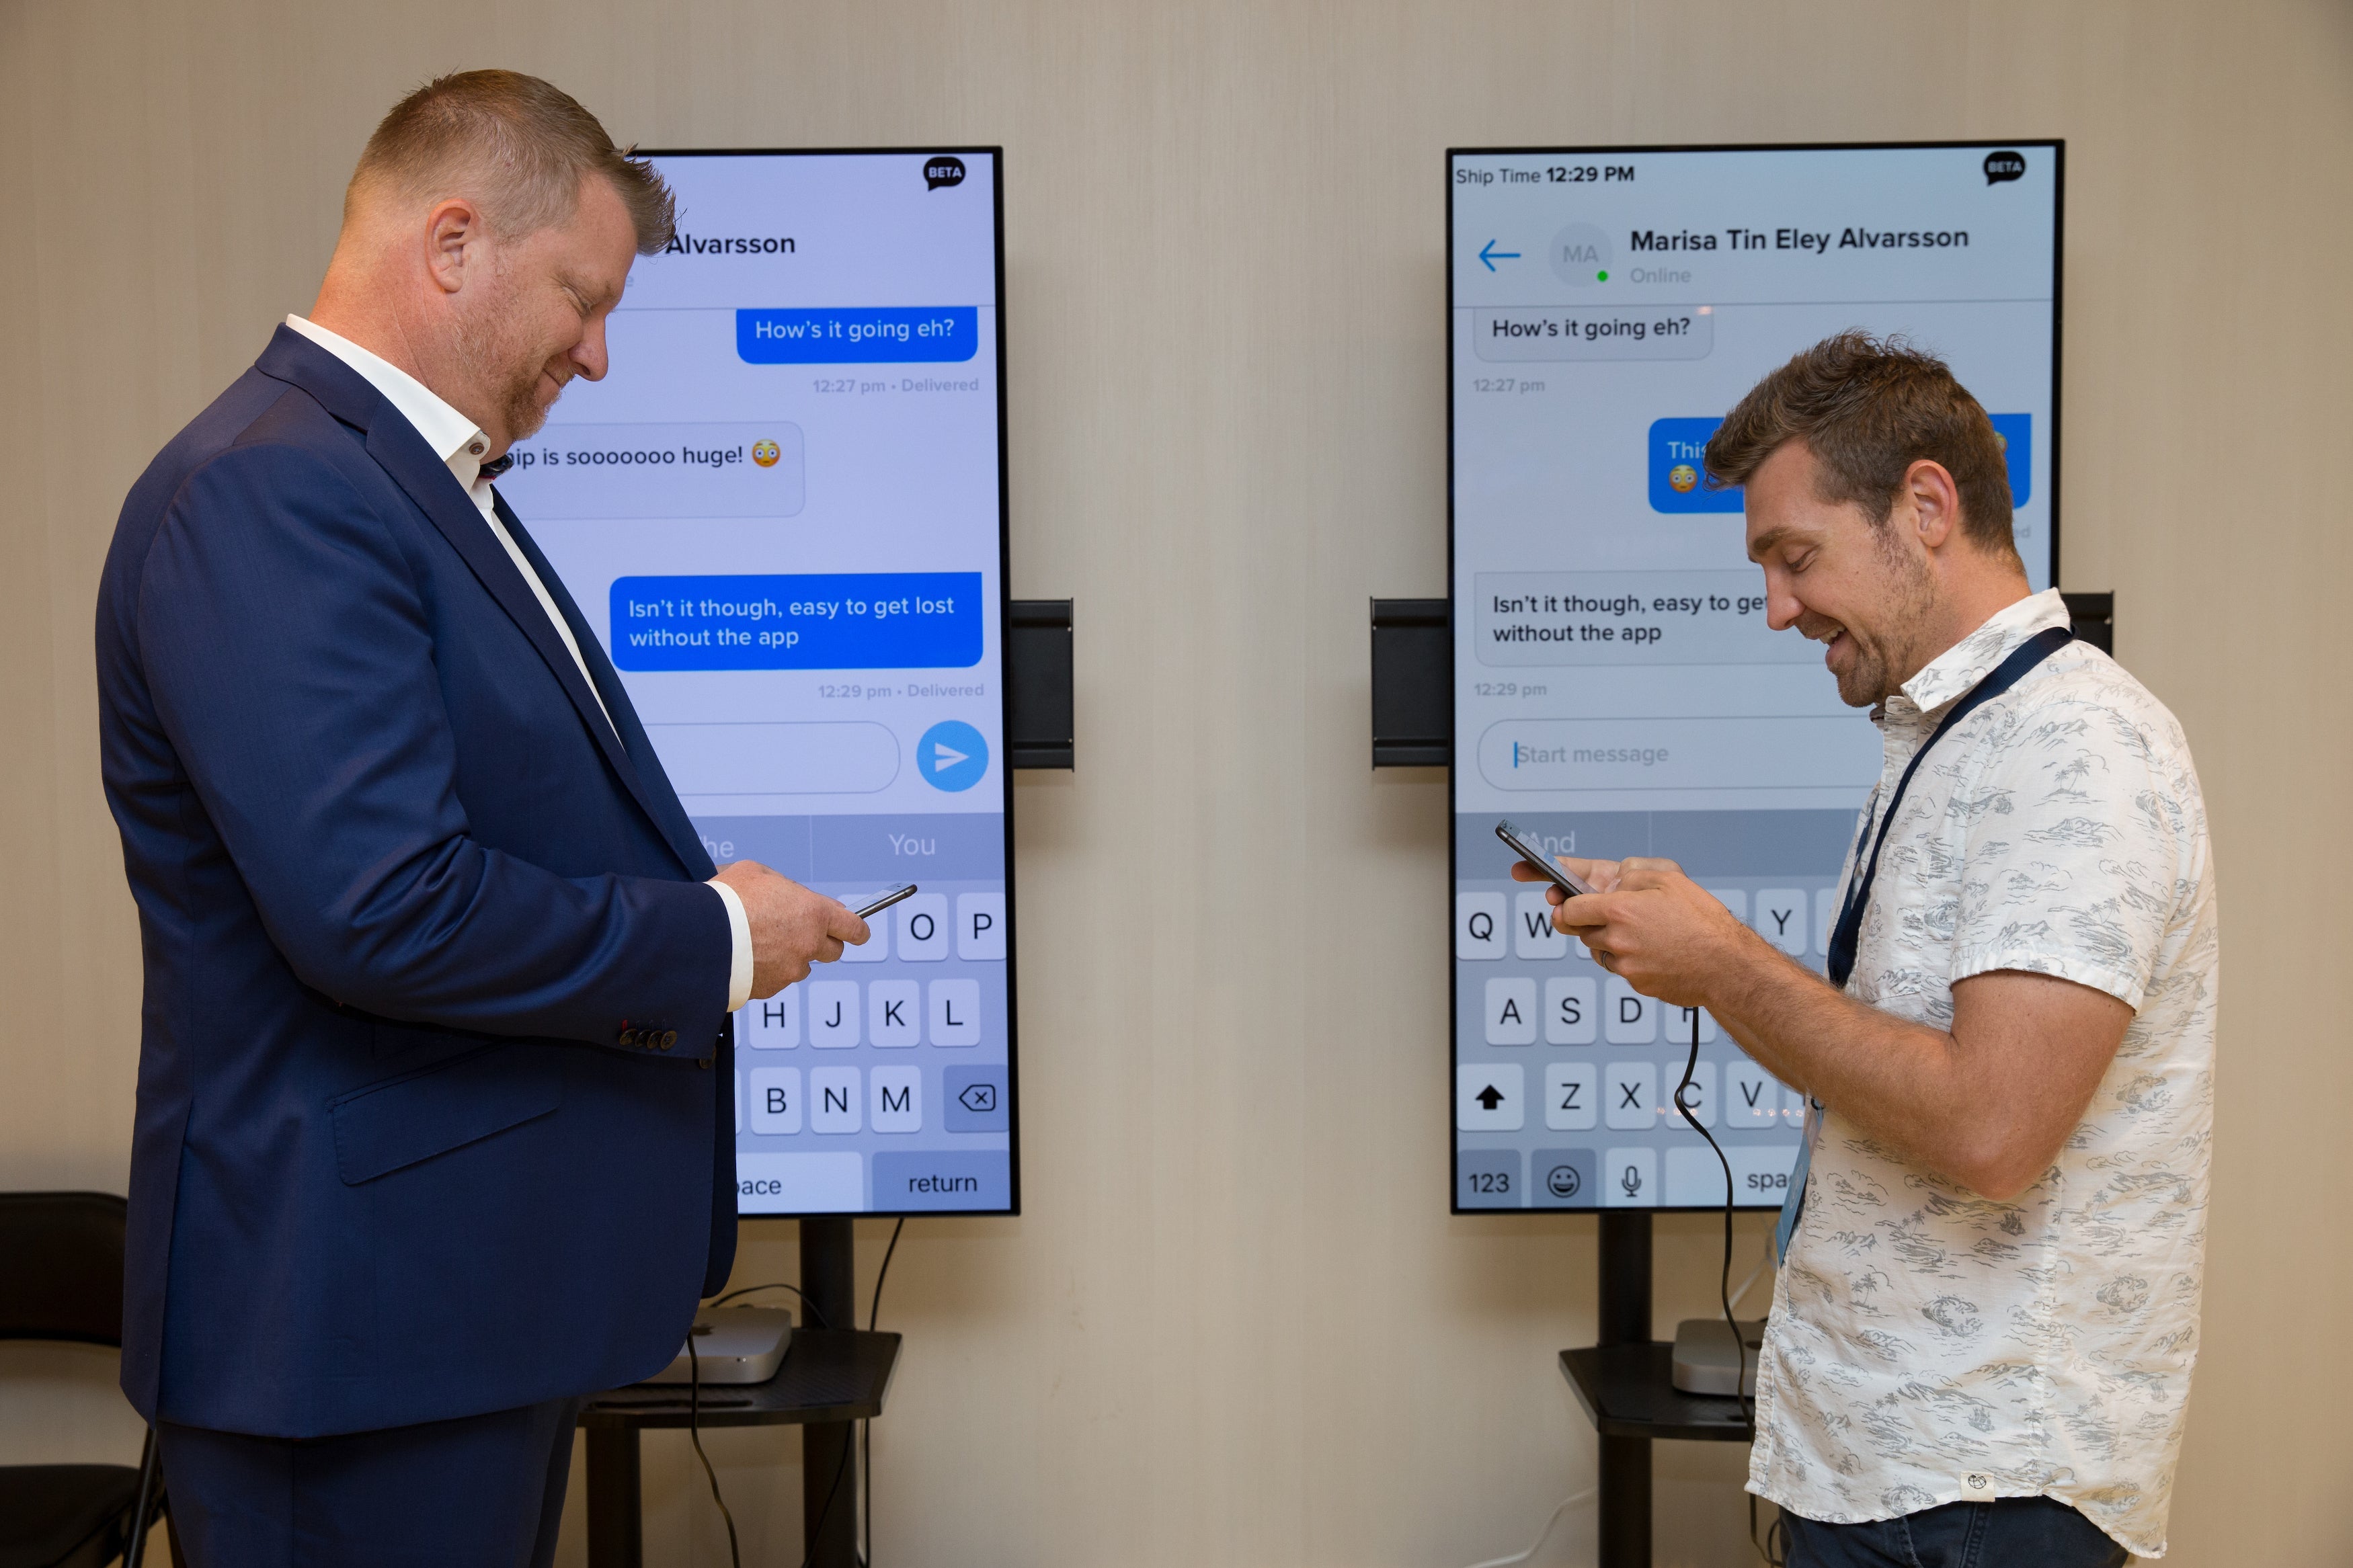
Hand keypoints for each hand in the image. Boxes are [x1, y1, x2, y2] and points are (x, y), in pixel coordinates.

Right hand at [711, 861, 869, 997]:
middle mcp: (809, 944)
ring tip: (762, 943)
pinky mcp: (770, 988)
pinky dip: (767, 971)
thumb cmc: (727, 899)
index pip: (854, 927)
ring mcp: (790, 969)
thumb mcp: (757, 873)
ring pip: (801, 966)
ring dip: (790, 957)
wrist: (699, 935)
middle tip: (800, 933)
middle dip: (822, 943)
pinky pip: (776, 979)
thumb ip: (782, 887)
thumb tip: (786, 894)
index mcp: (814, 913)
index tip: (857, 931)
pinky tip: (747, 957)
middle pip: (833, 951)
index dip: (857, 930)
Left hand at [1510, 854, 1754, 1007]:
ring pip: (1598, 950)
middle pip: (1578, 930)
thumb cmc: (1703, 920)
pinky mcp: (1636, 983)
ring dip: (1608, 939)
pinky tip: (1654, 949)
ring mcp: (1625, 965)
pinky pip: (1619, 967)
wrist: (1727, 967)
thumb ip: (1633, 873)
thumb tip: (1613, 877)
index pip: (1570, 907)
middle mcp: (1616, 939)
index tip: (1554, 896)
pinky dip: (1628, 958)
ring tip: (1641, 930)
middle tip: (1594, 912)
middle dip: (1583, 920)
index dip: (1561, 901)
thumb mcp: (1670, 879)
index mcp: (1621, 909)